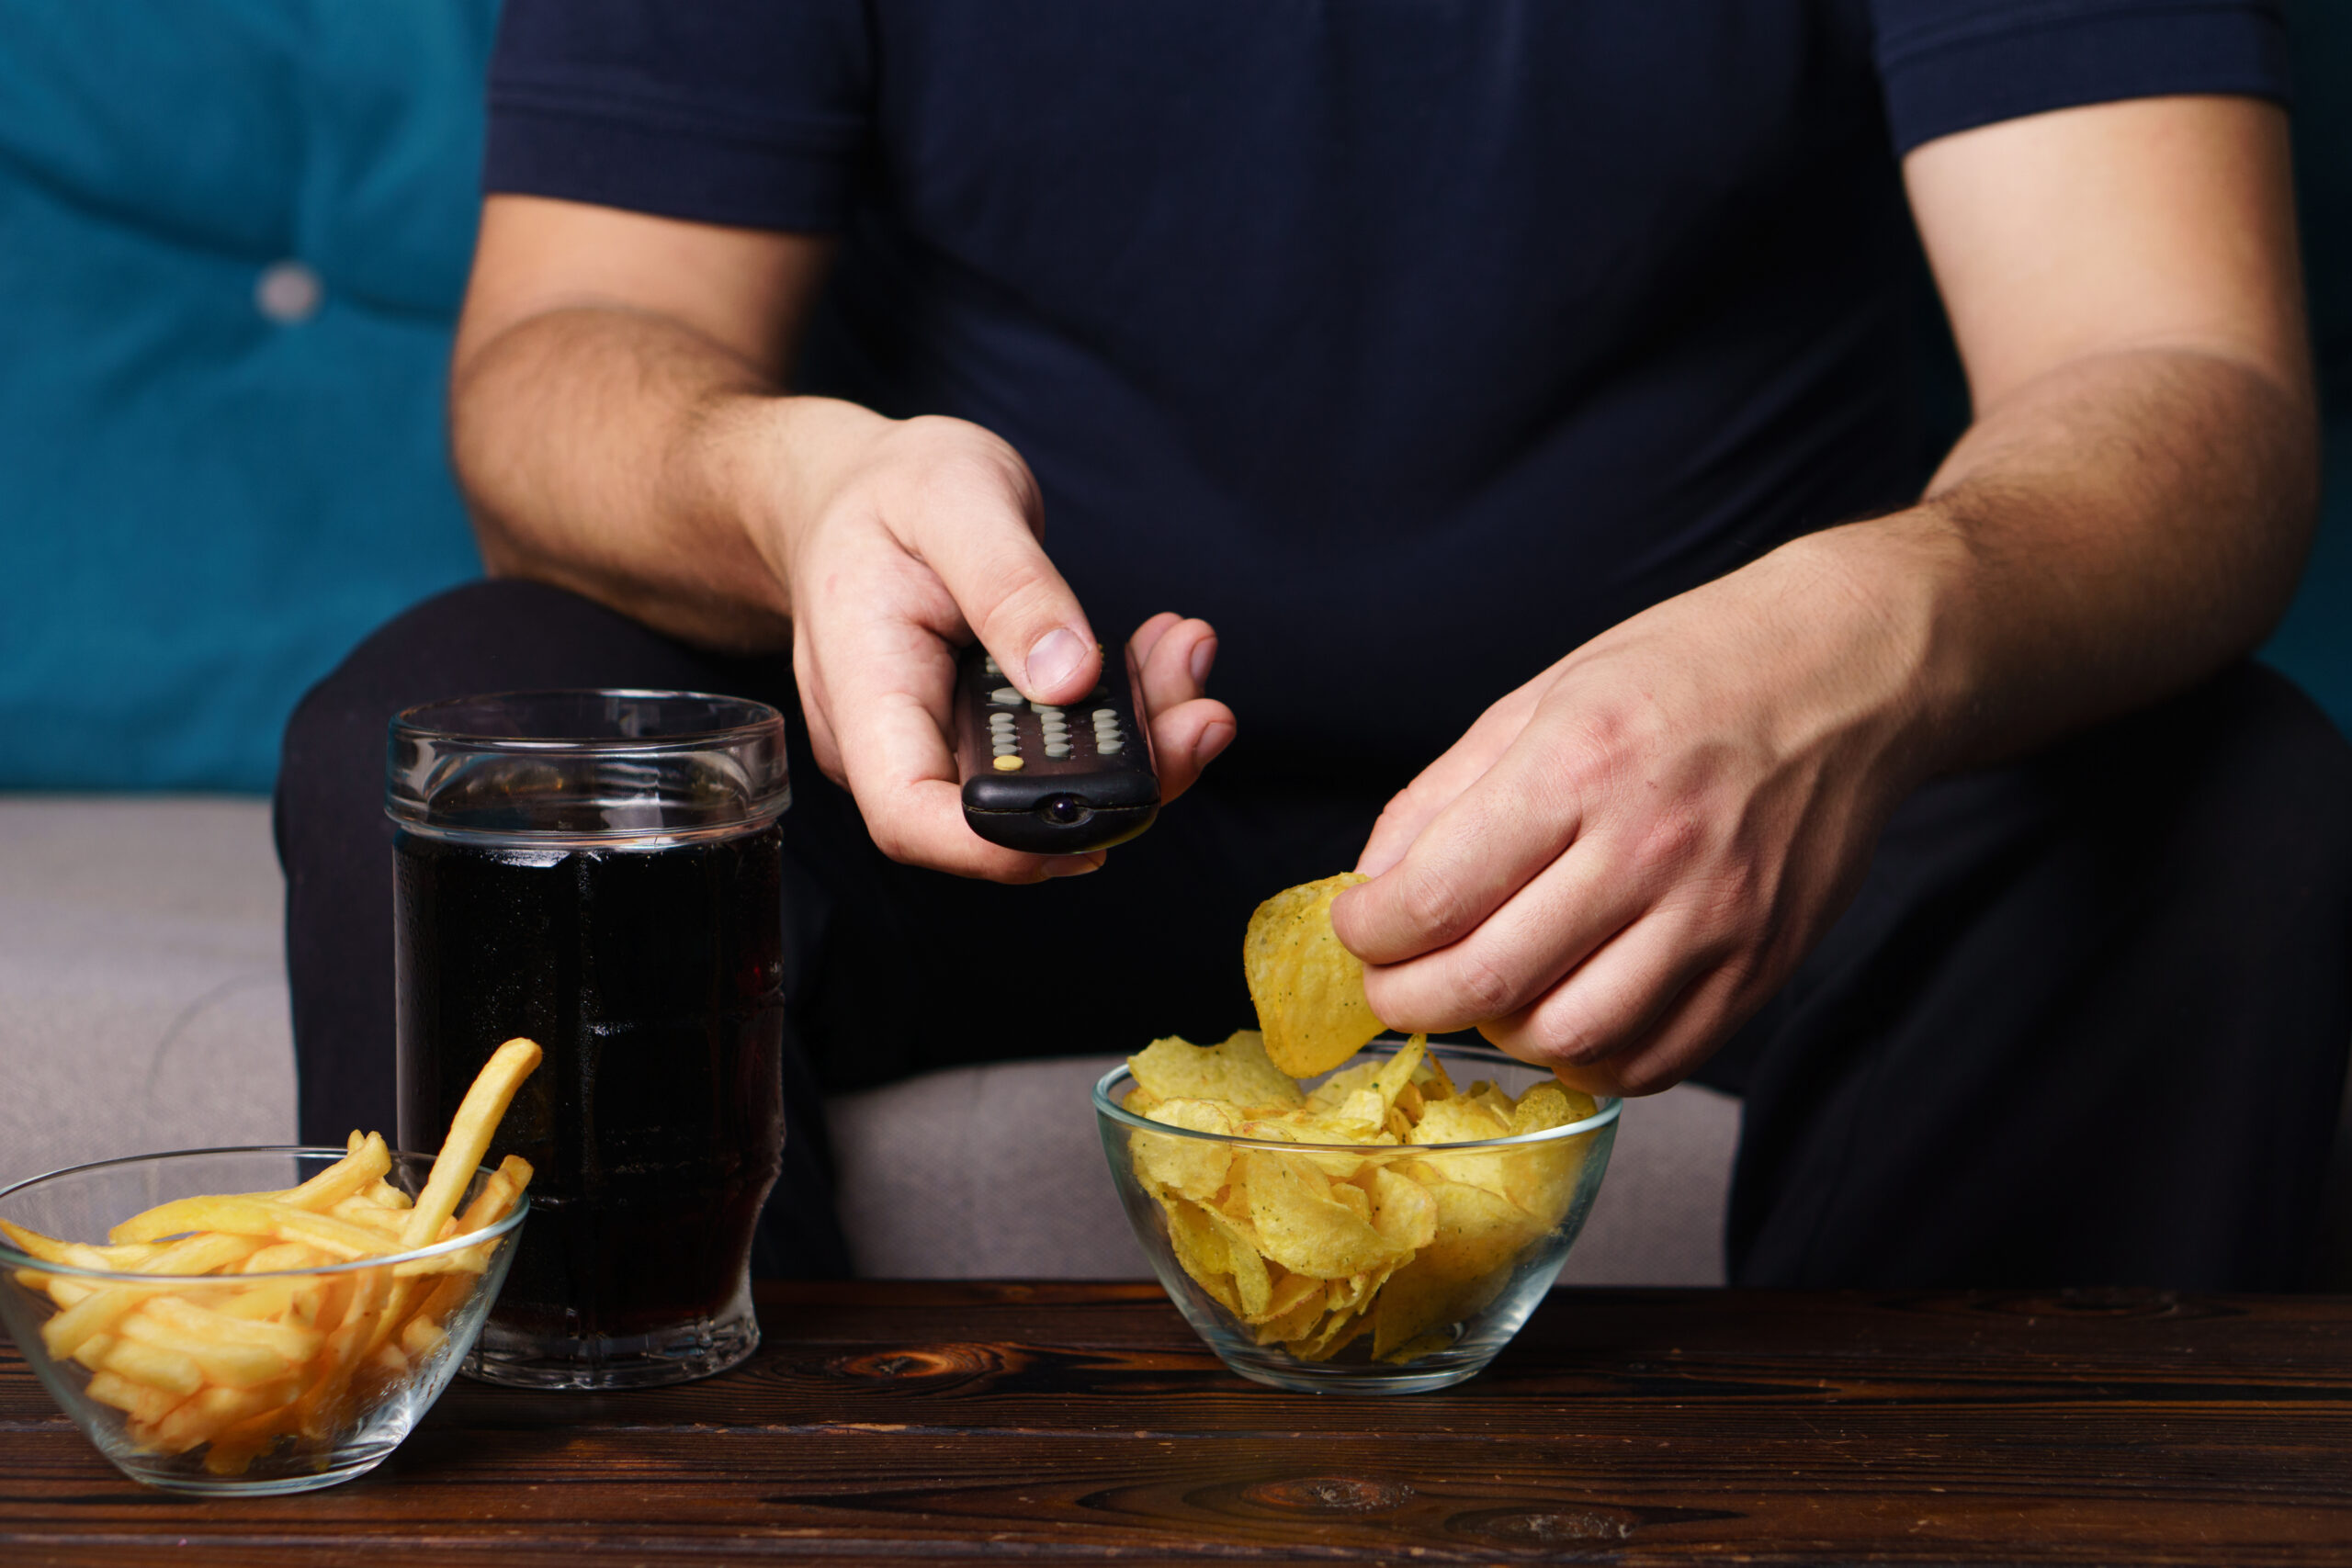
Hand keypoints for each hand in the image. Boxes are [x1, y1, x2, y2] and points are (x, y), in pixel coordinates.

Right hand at [768, 406, 1235, 880]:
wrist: (858, 485)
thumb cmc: (891, 488)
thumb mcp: (954, 498)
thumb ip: (1010, 584)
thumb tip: (1069, 677)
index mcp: (863, 687)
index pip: (910, 815)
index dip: (997, 846)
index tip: (1095, 827)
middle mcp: (898, 739)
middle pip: (1003, 815)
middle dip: (1116, 781)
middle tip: (1199, 714)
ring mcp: (941, 741)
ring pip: (1048, 788)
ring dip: (1137, 742)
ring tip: (1186, 655)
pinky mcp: (985, 731)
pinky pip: (1060, 750)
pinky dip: (1122, 712)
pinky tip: (1163, 655)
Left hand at [1328, 533, 1927, 1094]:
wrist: (1850, 671)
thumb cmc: (1688, 670)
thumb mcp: (1543, 695)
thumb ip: (1445, 794)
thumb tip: (1373, 884)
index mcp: (1579, 765)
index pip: (1434, 896)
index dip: (1368, 932)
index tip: (1357, 926)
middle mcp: (1648, 848)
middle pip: (1486, 980)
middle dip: (1406, 997)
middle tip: (1392, 979)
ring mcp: (1714, 917)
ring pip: (1565, 1037)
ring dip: (1499, 1029)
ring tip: (1488, 988)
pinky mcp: (1762, 966)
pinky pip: (1653, 1061)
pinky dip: (1588, 1054)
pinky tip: (1566, 1007)